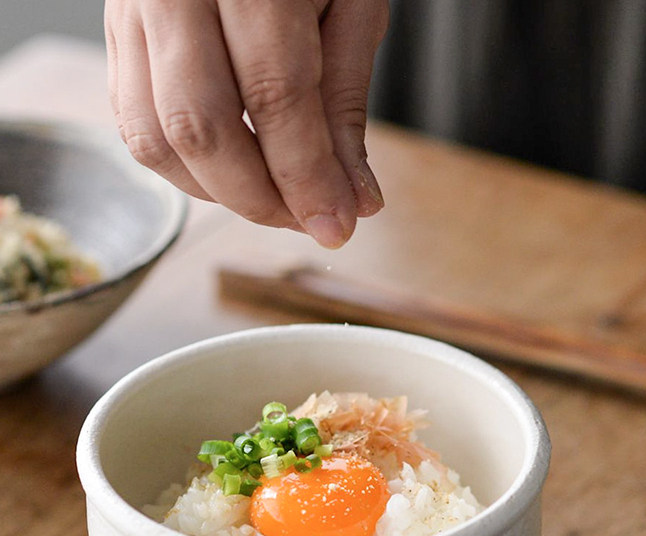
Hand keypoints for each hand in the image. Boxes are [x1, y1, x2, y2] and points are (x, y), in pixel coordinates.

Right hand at [105, 0, 388, 247]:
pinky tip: (232, 171)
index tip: (337, 227)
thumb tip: (355, 200)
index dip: (306, 177)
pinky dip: (185, 167)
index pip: (274, 96)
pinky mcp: (115, 32)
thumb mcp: (351, 6)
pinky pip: (134, 123)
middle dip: (258, 198)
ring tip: (275, 199)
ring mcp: (132, 6)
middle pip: (198, 125)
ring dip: (218, 192)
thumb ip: (345, 105)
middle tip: (308, 221)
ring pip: (154, 136)